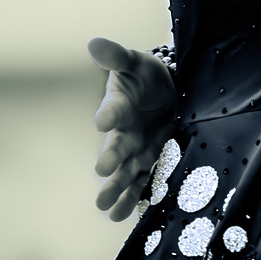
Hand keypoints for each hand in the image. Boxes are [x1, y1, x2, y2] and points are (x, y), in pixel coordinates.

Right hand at [88, 37, 175, 221]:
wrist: (166, 91)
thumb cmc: (145, 76)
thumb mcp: (135, 63)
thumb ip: (118, 56)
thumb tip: (95, 43)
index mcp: (118, 106)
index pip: (112, 109)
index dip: (109, 114)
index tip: (104, 121)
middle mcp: (124, 132)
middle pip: (116, 148)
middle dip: (110, 160)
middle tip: (101, 174)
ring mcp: (137, 149)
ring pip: (126, 172)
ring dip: (117, 189)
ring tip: (106, 209)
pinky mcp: (152, 161)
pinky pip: (144, 181)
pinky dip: (137, 198)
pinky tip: (127, 216)